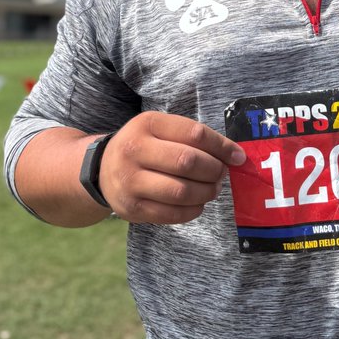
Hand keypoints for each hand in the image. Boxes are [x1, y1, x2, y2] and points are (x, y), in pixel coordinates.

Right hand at [100, 112, 245, 224]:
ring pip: (182, 191)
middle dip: (214, 171)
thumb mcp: (161, 130)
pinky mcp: (132, 208)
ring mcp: (130, 181)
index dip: (222, 147)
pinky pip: (172, 214)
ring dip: (206, 192)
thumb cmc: (144, 147)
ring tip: (211, 189)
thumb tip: (236, 156)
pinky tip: (197, 203)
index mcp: (147, 124)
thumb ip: (194, 138)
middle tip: (221, 174)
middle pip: (188, 162)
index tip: (237, 157)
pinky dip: (193, 210)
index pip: (195, 134)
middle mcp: (134, 150)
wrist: (101, 171)